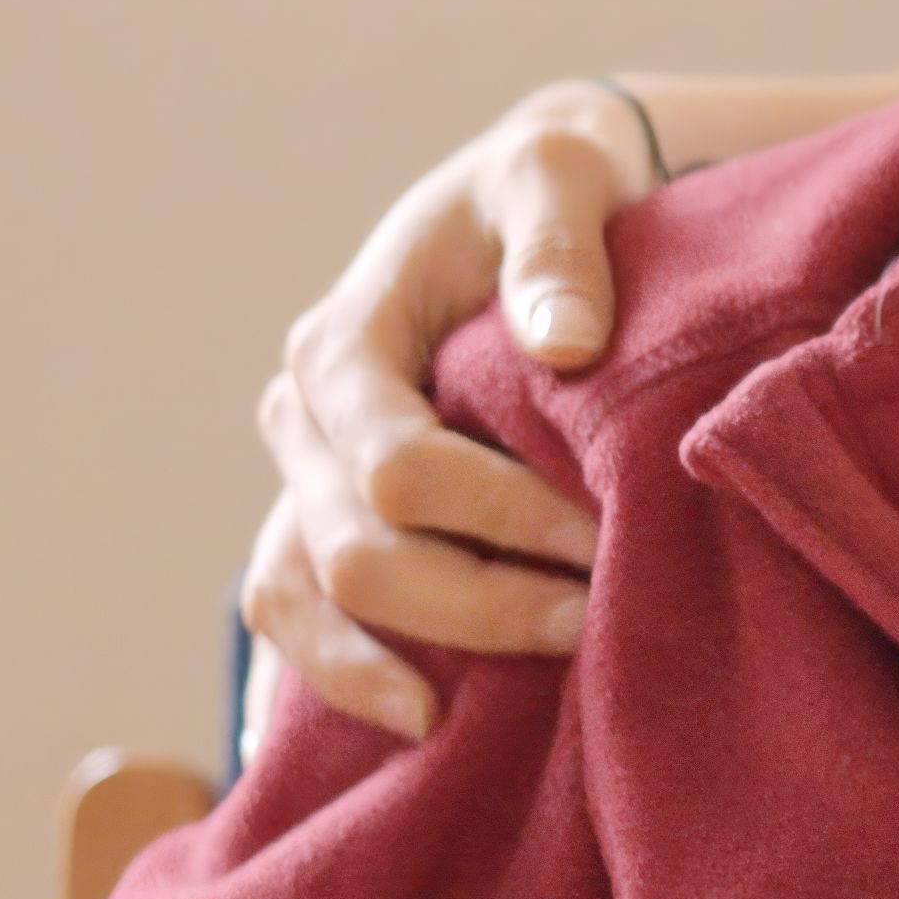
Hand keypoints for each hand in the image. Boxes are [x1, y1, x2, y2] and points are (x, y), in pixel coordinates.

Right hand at [244, 81, 652, 736]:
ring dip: (396, 661)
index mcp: (345, 340)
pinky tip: (415, 720)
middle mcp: (303, 415)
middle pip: (355, 553)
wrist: (518, 200)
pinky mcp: (319, 517)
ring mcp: (300, 474)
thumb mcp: (556, 178)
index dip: (499, 517)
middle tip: (590, 623)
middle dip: (475, 602)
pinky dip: (339, 673)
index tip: (604, 539)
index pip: (397, 466)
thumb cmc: (540, 191)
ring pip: (300, 599)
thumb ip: (557, 247)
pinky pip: (294, 615)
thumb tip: (564, 345)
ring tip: (491, 701)